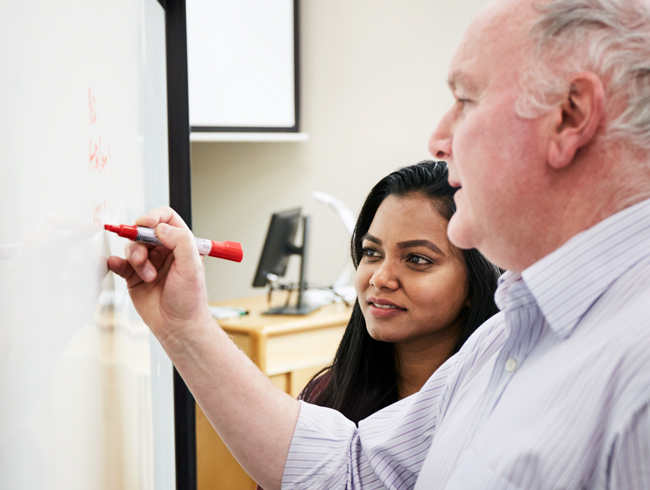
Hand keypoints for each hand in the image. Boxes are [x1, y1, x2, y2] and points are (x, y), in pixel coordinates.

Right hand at [107, 206, 211, 346]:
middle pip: (144, 231)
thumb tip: (161, 227)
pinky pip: (120, 263)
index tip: (146, 223)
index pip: (167, 219)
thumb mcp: (192, 267)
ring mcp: (149, 263)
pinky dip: (116, 262)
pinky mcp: (134, 276)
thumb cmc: (190, 300)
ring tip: (147, 276)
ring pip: (132, 247)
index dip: (155, 217)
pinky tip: (116, 265)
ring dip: (136, 258)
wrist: (177, 326)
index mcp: (182, 245)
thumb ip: (181, 242)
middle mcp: (165, 251)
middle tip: (142, 256)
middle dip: (141, 242)